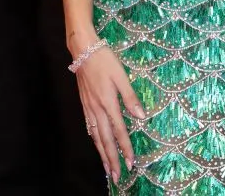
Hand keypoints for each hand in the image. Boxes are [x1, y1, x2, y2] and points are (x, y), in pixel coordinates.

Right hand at [71, 35, 145, 181]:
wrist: (82, 50)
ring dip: (102, 153)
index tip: (131, 163)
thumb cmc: (104, 60)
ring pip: (95, 136)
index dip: (125, 148)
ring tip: (107, 168)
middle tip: (117, 176)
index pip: (118, 131)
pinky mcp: (84, 104)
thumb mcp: (121, 75)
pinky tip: (96, 145)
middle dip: (112, 159)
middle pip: (105, 139)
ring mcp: (88, 107)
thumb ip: (131, 97)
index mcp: (108, 103)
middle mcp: (97, 109)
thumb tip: (142, 117)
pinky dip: (94, 140)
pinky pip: (89, 127)